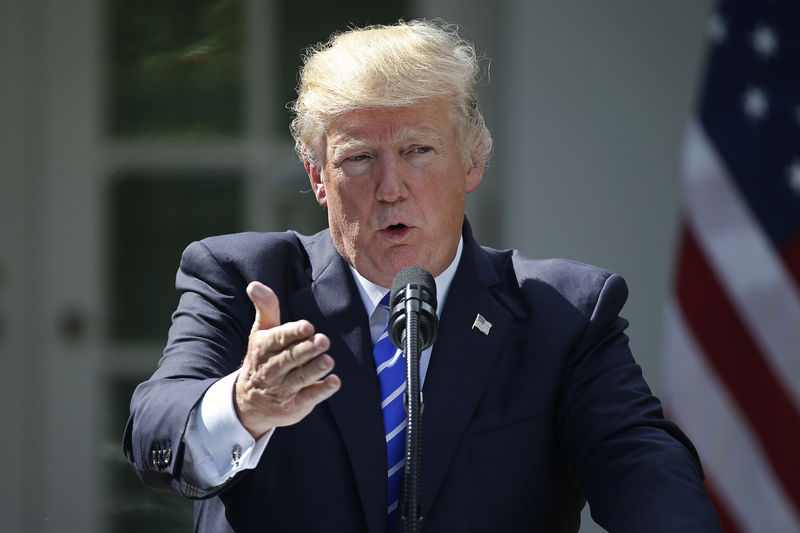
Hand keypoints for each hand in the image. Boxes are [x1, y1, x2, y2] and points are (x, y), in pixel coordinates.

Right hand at [234, 281, 340, 437]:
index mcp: (264, 348)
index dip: (293, 332)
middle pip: (291, 358)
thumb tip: (253, 284)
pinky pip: (309, 397)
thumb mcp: (261, 333)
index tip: (307, 326)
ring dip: (315, 369)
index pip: (278, 339)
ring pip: (300, 378)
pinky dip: (321, 390)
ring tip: (328, 361)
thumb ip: (265, 308)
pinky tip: (334, 382)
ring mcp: (283, 388)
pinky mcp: (295, 405)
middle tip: (324, 340)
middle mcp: (272, 368)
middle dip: (307, 349)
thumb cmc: (262, 359)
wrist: (248, 403)